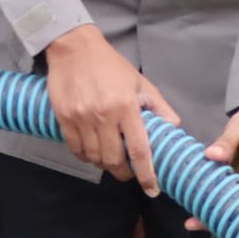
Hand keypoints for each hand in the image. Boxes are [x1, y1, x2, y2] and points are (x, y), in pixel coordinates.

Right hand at [44, 26, 172, 191]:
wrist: (74, 48)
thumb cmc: (110, 65)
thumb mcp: (140, 82)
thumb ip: (158, 107)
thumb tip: (174, 128)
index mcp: (126, 107)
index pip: (139, 150)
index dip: (147, 174)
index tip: (152, 189)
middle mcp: (103, 115)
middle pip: (114, 160)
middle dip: (125, 174)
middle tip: (130, 173)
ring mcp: (81, 118)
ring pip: (94, 158)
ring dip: (105, 165)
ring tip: (111, 159)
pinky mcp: (64, 118)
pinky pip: (76, 149)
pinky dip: (86, 156)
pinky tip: (93, 151)